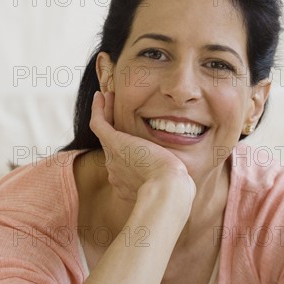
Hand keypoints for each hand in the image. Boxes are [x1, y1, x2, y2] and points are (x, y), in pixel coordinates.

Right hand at [89, 91, 195, 207]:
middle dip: (113, 127)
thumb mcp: (174, 183)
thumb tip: (185, 179)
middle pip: (111, 146)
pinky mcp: (113, 143)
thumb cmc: (175, 188)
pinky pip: (98, 123)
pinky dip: (98, 109)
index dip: (126, 146)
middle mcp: (115, 171)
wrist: (166, 188)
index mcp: (128, 183)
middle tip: (115, 109)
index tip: (133, 135)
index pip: (124, 162)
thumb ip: (174, 179)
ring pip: (104, 132)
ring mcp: (112, 158)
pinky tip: (100, 96)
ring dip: (105, 113)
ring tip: (107, 97)